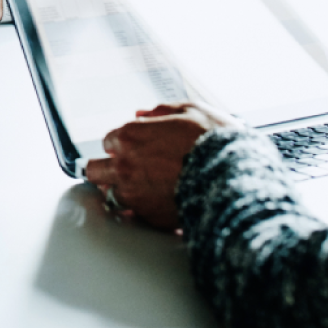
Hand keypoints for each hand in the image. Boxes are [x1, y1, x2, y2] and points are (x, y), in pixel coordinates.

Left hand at [82, 103, 243, 231]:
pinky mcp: (147, 217)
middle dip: (105, 167)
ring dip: (118, 190)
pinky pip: (132, 214)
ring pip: (108, 194)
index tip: (133, 147)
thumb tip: (143, 113)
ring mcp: (133, 194)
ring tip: (137, 189)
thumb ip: (161, 111)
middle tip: (121, 169)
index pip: (109, 140)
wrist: (233, 178)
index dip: (123, 143)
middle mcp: (125, 165)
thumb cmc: (214, 141)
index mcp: (131, 136)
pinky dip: (139, 209)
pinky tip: (153, 203)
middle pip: (95, 169)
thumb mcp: (191, 110)